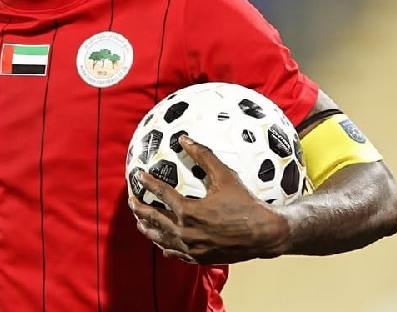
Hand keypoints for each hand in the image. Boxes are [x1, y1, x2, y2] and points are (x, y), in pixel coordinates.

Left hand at [128, 135, 289, 264]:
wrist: (265, 233)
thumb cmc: (245, 203)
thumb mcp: (225, 175)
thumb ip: (203, 156)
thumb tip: (184, 139)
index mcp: (189, 211)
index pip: (161, 194)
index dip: (148, 183)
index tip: (138, 175)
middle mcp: (187, 232)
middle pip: (154, 219)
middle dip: (140, 208)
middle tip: (132, 200)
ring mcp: (192, 248)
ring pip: (161, 239)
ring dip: (148, 229)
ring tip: (140, 222)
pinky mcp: (200, 258)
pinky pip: (176, 253)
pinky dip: (166, 245)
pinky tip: (162, 243)